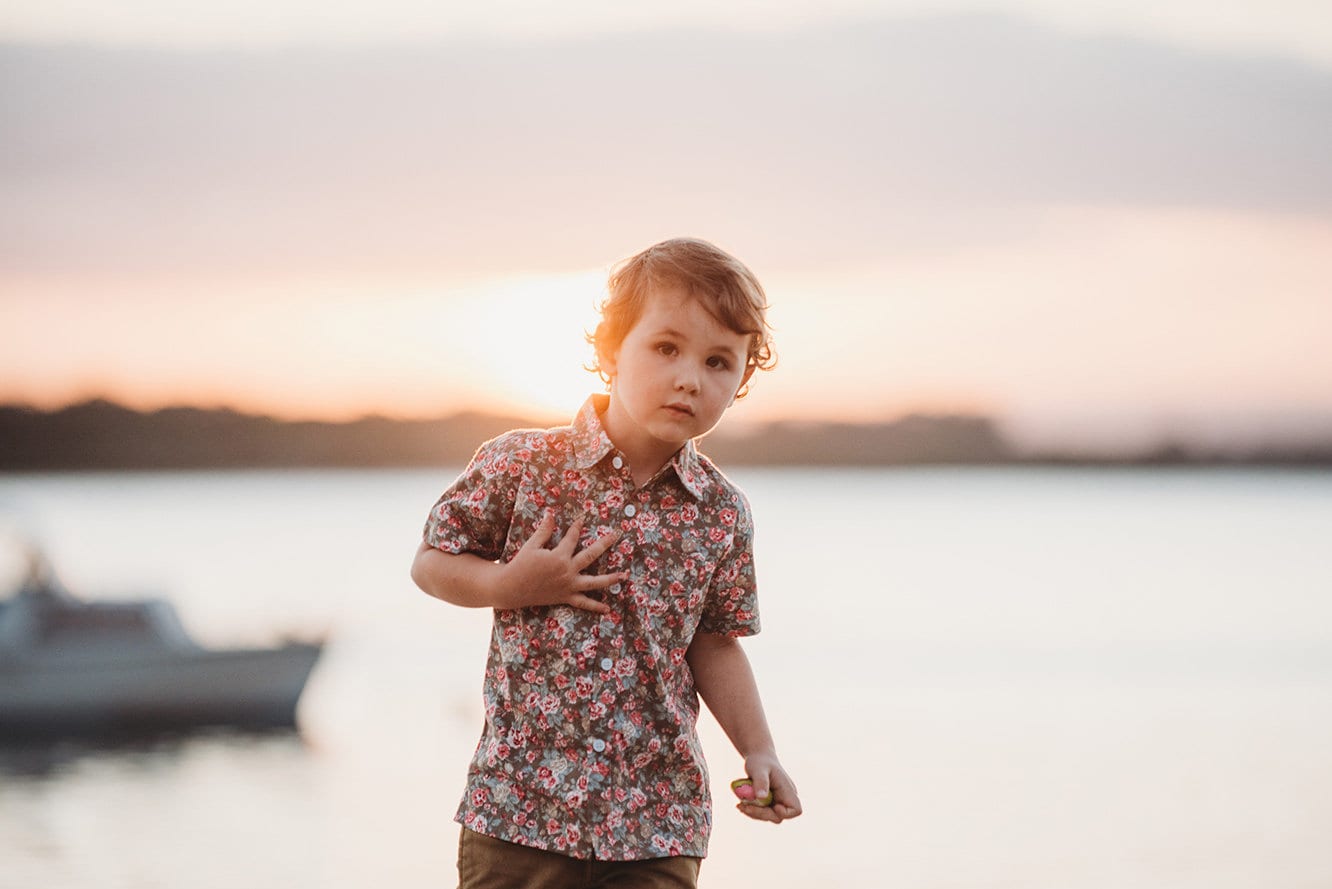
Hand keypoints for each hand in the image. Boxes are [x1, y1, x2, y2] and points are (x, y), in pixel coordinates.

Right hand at [494, 512, 624, 612]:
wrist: (511, 588)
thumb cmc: (520, 564)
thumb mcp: (531, 545)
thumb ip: (544, 530)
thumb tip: (550, 513)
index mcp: (559, 556)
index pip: (572, 537)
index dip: (577, 526)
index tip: (583, 518)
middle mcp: (567, 571)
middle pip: (591, 555)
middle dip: (605, 543)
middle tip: (617, 534)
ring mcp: (568, 585)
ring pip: (594, 582)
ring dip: (610, 579)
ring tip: (624, 575)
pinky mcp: (566, 597)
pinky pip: (583, 603)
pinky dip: (596, 606)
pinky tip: (608, 608)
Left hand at [736, 752, 801, 823]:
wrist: (757, 757)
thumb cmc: (760, 761)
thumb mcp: (758, 769)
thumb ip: (761, 781)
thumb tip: (761, 797)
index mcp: (787, 789)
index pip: (796, 809)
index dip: (785, 813)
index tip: (774, 806)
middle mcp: (784, 798)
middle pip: (777, 816)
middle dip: (760, 814)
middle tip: (742, 806)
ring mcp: (776, 802)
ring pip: (767, 816)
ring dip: (753, 813)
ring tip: (740, 804)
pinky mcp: (768, 804)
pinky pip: (761, 812)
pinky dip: (751, 809)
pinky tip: (741, 803)